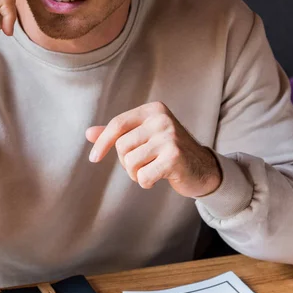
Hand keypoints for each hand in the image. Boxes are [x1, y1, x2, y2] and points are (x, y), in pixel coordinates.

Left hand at [86, 102, 221, 197]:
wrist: (203, 168)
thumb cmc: (168, 151)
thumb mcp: (144, 136)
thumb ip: (118, 133)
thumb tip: (88, 133)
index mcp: (153, 110)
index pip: (117, 124)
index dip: (102, 142)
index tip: (94, 158)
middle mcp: (162, 119)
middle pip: (122, 146)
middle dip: (126, 162)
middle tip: (144, 163)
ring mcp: (169, 137)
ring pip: (130, 162)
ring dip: (136, 173)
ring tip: (152, 169)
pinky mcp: (174, 157)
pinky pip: (142, 176)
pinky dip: (146, 182)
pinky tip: (160, 177)